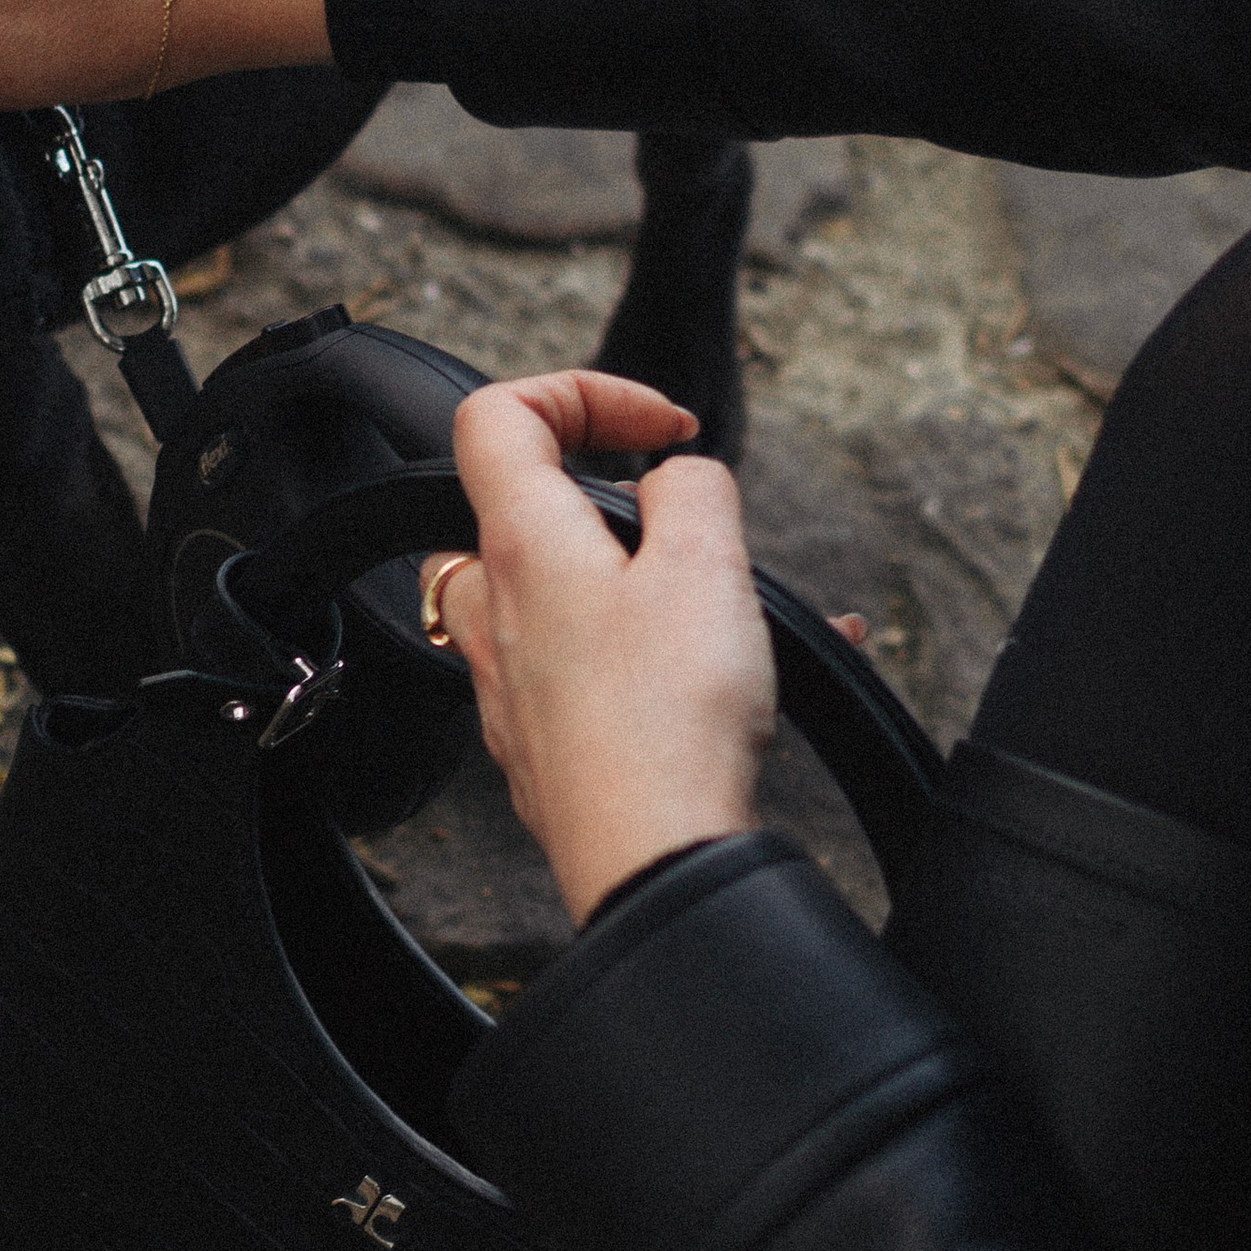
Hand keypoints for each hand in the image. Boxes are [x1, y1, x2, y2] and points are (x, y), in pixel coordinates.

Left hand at [422, 375, 776, 924]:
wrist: (653, 860)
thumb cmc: (667, 722)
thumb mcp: (705, 564)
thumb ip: (691, 490)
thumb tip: (676, 479)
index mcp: (521, 546)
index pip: (495, 416)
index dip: (579, 390)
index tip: (658, 428)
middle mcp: (497, 612)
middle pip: (516, 511)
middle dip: (607, 502)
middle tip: (683, 528)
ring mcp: (514, 683)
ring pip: (561, 597)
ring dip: (651, 586)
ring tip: (746, 610)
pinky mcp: (544, 743)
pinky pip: (595, 672)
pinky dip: (664, 661)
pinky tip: (755, 682)